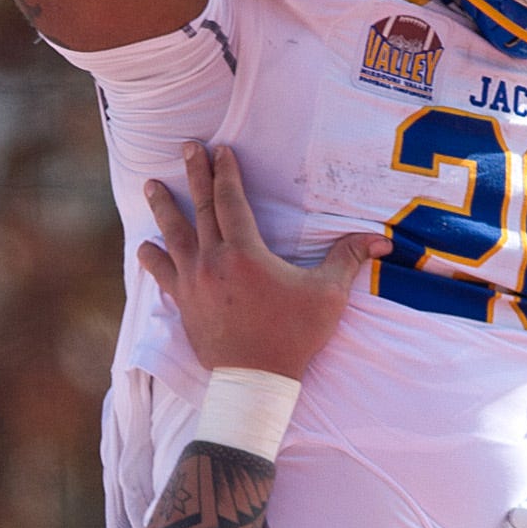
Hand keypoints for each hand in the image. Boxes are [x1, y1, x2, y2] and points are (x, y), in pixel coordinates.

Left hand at [139, 142, 378, 382]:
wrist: (255, 381)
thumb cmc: (292, 337)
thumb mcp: (326, 296)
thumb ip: (347, 260)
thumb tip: (381, 238)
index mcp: (244, 252)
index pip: (231, 200)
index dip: (226, 172)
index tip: (220, 149)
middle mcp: (211, 261)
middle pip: (200, 208)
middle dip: (195, 174)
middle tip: (186, 146)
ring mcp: (192, 283)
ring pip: (172, 236)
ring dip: (162, 208)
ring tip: (151, 185)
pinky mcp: (183, 305)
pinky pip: (162, 275)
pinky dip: (153, 259)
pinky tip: (145, 247)